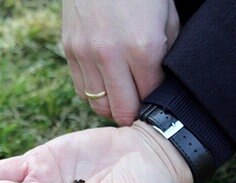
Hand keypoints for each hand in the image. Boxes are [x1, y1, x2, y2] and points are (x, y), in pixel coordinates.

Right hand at [62, 0, 179, 124]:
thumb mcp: (166, 16)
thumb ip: (166, 52)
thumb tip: (160, 84)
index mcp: (142, 47)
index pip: (149, 96)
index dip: (155, 102)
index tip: (158, 101)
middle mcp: (110, 55)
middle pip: (121, 109)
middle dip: (132, 113)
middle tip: (139, 107)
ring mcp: (85, 54)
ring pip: (98, 105)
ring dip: (111, 105)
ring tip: (122, 97)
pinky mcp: (70, 50)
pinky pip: (81, 89)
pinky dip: (94, 93)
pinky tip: (105, 83)